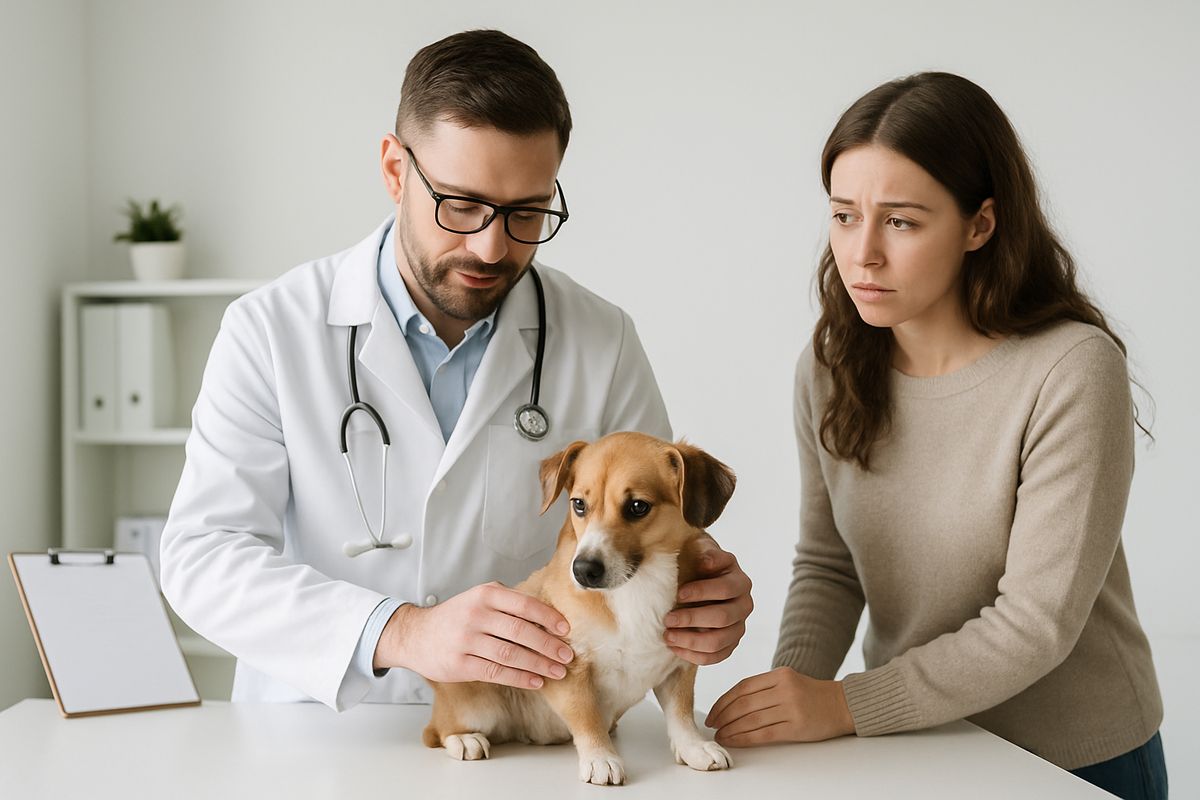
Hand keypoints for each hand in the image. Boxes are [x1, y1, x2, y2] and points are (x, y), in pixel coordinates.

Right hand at [375, 582, 573, 689]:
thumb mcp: (480, 599)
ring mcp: (466, 640)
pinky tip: (535, 681)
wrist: (416, 635)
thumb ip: (509, 605)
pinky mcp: (460, 664)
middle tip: (567, 655)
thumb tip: (549, 621)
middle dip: (549, 645)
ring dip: (539, 664)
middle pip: (521, 632)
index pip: (524, 605)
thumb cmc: (457, 617)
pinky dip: (520, 677)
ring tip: (557, 671)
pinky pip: (496, 672)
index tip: (566, 629)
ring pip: (511, 654)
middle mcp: (476, 615)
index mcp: (485, 595)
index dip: (548, 618)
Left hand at [663, 539, 752, 664]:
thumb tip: (705, 562)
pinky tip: (674, 648)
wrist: (706, 580)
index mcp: (740, 582)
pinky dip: (694, 656)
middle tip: (667, 619)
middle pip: (723, 618)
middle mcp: (744, 606)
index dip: (702, 592)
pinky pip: (715, 657)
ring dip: (690, 641)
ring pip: (718, 642)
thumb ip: (706, 553)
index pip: (726, 589)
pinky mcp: (730, 644)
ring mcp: (739, 627)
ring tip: (667, 636)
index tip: (679, 593)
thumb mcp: (704, 552)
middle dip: (692, 619)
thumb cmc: (701, 566)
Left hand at [706, 667, 854, 745]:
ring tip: (720, 735)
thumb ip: (764, 688)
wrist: (843, 704)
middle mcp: (784, 689)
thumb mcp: (788, 681)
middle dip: (723, 716)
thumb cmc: (811, 695)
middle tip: (712, 725)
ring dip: (731, 729)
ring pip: (751, 719)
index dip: (724, 701)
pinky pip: (763, 733)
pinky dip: (744, 738)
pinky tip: (734, 741)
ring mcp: (791, 708)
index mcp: (780, 674)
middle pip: (744, 703)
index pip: (743, 687)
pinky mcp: (797, 727)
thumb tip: (730, 705)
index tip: (713, 712)